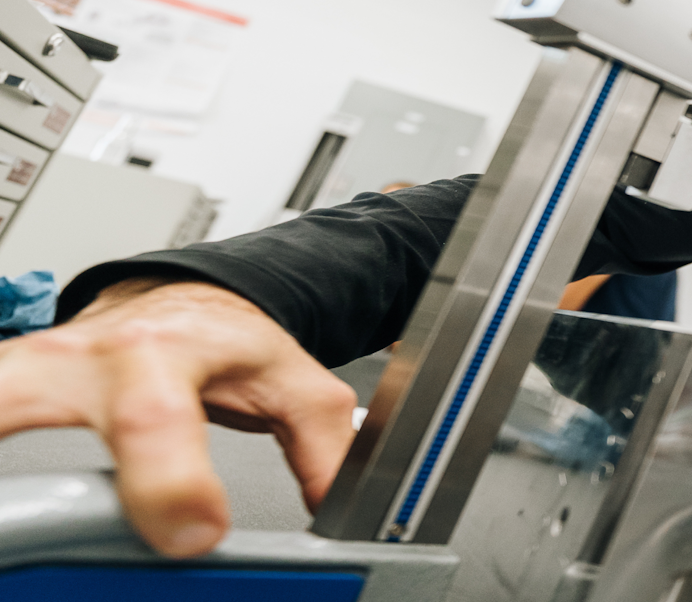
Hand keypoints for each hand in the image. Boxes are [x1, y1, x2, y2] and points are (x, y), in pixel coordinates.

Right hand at [0, 278, 356, 556]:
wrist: (181, 303)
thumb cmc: (228, 341)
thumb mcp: (294, 384)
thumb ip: (323, 448)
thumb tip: (337, 508)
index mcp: (163, 352)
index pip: (154, 418)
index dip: (169, 482)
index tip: (195, 534)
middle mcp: (84, 357)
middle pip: (12, 394)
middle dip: (0, 427)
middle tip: (11, 518)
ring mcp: (31, 370)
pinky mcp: (4, 387)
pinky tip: (2, 516)